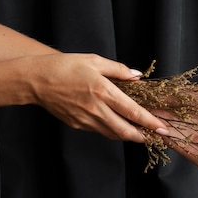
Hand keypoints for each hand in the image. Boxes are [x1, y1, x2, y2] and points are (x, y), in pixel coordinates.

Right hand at [18, 53, 168, 142]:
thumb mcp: (93, 60)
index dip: (150, 122)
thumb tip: (137, 77)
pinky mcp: (77, 124)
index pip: (133, 111)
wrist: (35, 80)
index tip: (162, 128)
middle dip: (143, 136)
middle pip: (125, 131)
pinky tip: (116, 124)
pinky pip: (99, 130)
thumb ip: (118, 70)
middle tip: (155, 136)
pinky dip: (111, 130)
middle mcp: (96, 109)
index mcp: (102, 91)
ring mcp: (85, 119)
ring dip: (128, 135)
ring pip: (113, 134)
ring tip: (140, 132)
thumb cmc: (64, 66)